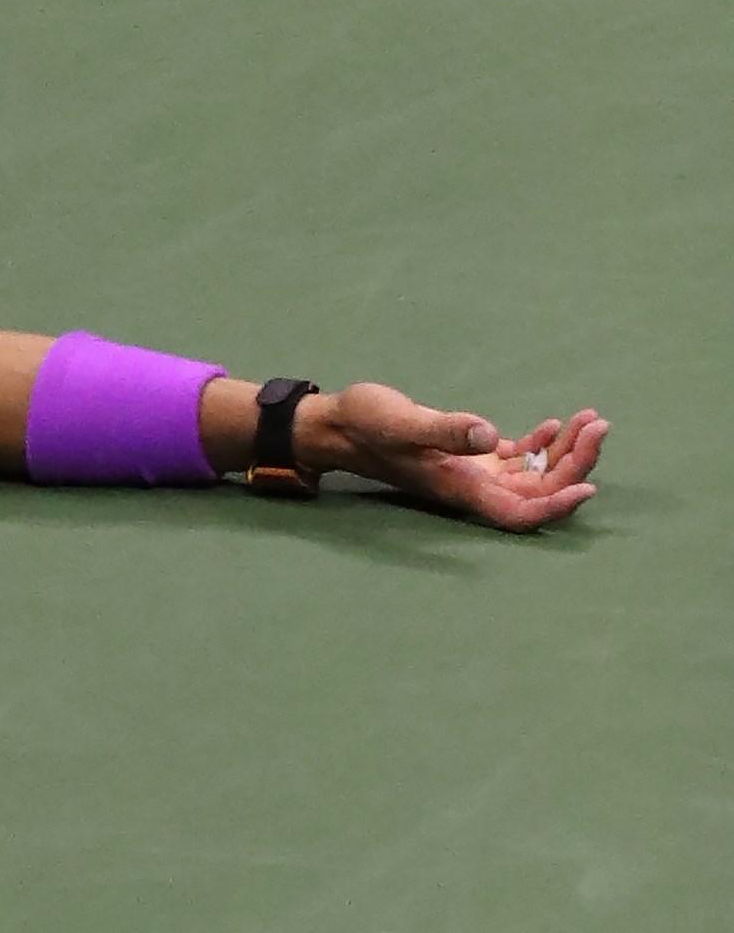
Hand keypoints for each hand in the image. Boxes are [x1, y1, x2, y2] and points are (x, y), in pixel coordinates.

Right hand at [306, 388, 605, 531]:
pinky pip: (517, 460)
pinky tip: (553, 424)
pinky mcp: (467, 456)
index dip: (557, 506)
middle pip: (539, 492)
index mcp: (460, 487)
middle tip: (597, 425)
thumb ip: (444, 430)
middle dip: (575, 464)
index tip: (589, 485)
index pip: (520, 512)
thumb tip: (490, 436)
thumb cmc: (364, 424)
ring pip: (534, 475)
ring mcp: (472, 473)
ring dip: (566, 452)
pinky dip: (541, 445)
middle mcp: (472, 486)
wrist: (335, 426)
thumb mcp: (401, 422)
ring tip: (589, 419)